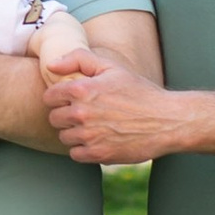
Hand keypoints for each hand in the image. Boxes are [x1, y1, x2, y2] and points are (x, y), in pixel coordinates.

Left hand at [44, 56, 185, 166]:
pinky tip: (97, 140)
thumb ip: (78, 59)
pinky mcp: (98, 154)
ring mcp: (89, 136)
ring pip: (64, 137)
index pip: (49, 97)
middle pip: (54, 118)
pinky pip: (76, 154)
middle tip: (83, 113)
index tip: (70, 99)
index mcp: (82, 89)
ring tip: (93, 126)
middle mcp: (81, 113)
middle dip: (65, 115)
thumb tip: (51, 66)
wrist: (166, 120)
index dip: (58, 98)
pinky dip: (83, 149)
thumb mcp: (111, 67)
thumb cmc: (139, 91)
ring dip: (74, 133)